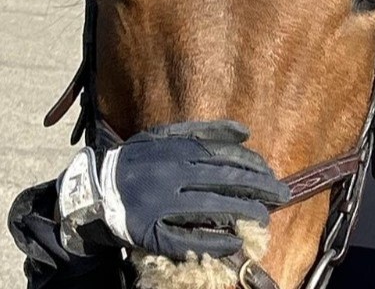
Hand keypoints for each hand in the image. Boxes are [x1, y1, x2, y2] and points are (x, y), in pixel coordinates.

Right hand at [56, 121, 289, 259]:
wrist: (93, 190)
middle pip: (224, 182)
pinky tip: (233, 243)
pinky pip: (187, 239)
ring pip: (210, 209)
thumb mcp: (164, 136)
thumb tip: (245, 131)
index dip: (252, 166)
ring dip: (242, 214)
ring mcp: (160, 205)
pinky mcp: (150, 232)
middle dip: (258, 189)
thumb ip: (203, 131)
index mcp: (174, 151)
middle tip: (281, 196)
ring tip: (263, 218)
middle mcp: (170, 176)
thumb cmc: (136, 161)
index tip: (272, 174)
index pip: (223, 157)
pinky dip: (212, 242)